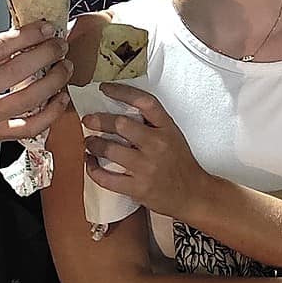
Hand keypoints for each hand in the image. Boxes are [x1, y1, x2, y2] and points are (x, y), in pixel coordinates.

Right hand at [0, 20, 70, 156]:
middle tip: (60, 44)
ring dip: (53, 82)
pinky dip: (49, 114)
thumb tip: (14, 40)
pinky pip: (27, 128)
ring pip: (28, 100)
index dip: (28, 36)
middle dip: (46, 54)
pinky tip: (59, 99)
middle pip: (17, 71)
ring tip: (64, 67)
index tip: (46, 28)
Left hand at [82, 84, 210, 219]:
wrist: (193, 194)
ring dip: (93, 144)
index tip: (105, 88)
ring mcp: (147, 167)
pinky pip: (107, 178)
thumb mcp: (173, 136)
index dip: (122, 92)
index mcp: (167, 129)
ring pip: (110, 149)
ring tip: (89, 142)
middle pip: (121, 124)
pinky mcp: (138, 188)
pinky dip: (93, 169)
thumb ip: (152, 124)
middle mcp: (157, 145)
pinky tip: (90, 162)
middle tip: (88, 120)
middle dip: (99, 120)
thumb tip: (121, 112)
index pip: (144, 102)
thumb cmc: (181, 164)